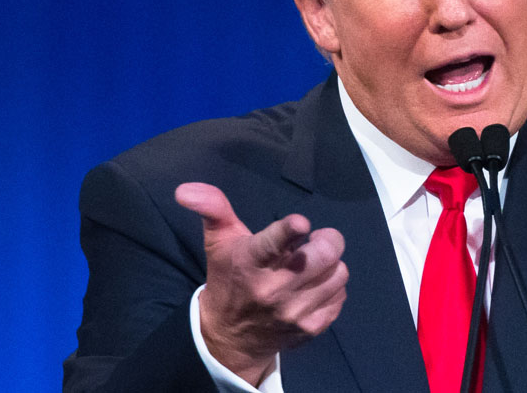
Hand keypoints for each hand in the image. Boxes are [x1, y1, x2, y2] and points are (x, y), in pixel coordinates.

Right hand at [175, 182, 347, 384]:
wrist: (229, 337)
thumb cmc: (229, 278)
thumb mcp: (218, 241)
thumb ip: (212, 208)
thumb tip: (185, 189)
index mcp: (250, 262)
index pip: (273, 243)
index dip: (291, 229)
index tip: (300, 224)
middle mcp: (273, 289)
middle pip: (324, 255)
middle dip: (328, 240)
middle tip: (317, 240)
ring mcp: (295, 311)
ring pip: (338, 273)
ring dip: (330, 265)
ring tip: (313, 265)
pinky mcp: (311, 327)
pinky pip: (340, 295)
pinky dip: (331, 287)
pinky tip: (313, 286)